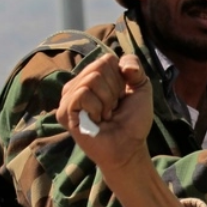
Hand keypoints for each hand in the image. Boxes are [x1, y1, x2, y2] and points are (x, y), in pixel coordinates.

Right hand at [58, 53, 153, 174]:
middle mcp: (79, 83)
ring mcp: (69, 97)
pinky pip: (82, 94)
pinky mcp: (65, 112)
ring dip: (106, 101)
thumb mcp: (141, 87)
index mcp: (94, 75)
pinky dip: (96, 108)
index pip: (107, 60)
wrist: (129, 146)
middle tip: (113, 108)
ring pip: (91, 80)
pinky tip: (96, 120)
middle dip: (114, 90)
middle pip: (99, 67)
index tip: (121, 97)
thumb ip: (134, 66)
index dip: (121, 79)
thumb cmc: (133, 120)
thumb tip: (122, 65)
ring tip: (105, 115)